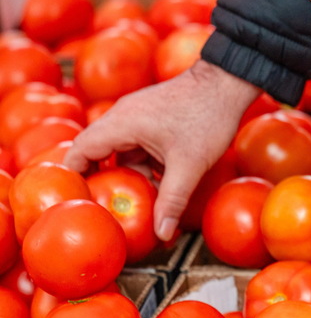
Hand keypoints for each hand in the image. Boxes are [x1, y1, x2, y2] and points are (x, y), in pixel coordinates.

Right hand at [63, 60, 260, 240]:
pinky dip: (146, 164)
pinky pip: (139, 145)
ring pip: (123, 152)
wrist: (228, 83)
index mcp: (120, 124)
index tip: (79, 201)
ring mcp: (138, 116)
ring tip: (143, 202)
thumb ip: (172, 200)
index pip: (79, 151)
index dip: (74, 177)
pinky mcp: (154, 117)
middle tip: (111, 209)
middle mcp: (123, 117)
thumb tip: (163, 234)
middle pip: (98, 154)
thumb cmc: (208, 116)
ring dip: (132, 175)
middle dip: (106, 182)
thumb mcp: (189, 164)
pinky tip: (163, 182)